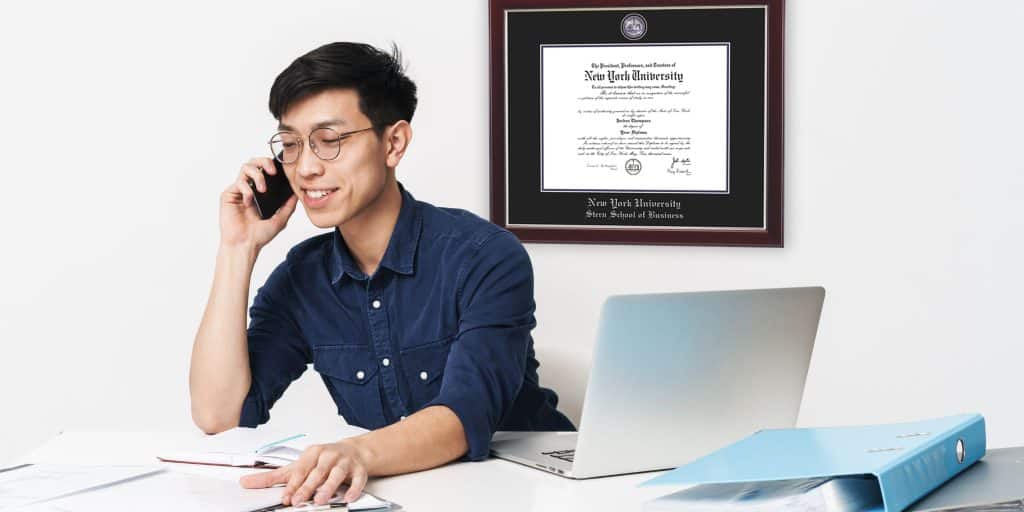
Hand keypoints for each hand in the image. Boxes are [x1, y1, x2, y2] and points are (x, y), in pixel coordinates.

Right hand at [219, 157, 298, 251]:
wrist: (245, 245)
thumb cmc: (259, 235)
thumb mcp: (280, 219)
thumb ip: (289, 206)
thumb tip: (297, 193)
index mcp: (261, 192)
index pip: (265, 170)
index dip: (272, 165)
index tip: (282, 169)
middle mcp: (249, 188)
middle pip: (254, 162)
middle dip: (264, 162)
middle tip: (272, 171)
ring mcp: (239, 191)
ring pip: (245, 167)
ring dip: (257, 175)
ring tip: (262, 189)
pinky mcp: (229, 195)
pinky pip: (238, 183)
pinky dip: (246, 190)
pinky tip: (249, 202)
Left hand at [240, 440, 369, 505]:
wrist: (353, 451)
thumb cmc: (321, 460)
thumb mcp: (297, 466)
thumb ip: (273, 477)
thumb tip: (246, 482)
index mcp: (312, 453)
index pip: (301, 469)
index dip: (293, 484)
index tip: (286, 496)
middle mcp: (328, 455)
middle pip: (317, 472)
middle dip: (308, 487)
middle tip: (299, 500)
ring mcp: (345, 462)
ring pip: (337, 474)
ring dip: (329, 487)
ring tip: (320, 499)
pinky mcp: (359, 469)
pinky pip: (358, 479)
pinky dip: (354, 488)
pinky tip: (348, 497)